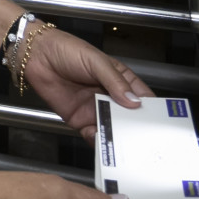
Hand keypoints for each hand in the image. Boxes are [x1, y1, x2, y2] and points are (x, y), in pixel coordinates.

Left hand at [18, 26, 153, 141]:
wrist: (36, 56)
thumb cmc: (67, 50)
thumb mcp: (96, 61)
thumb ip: (114, 81)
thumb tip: (134, 101)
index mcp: (121, 81)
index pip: (142, 98)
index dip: (152, 111)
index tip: (162, 124)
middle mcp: (111, 98)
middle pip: (130, 118)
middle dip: (137, 129)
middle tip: (147, 142)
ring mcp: (95, 110)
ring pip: (113, 129)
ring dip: (119, 138)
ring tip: (128, 148)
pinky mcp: (79, 120)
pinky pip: (93, 135)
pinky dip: (99, 142)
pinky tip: (104, 146)